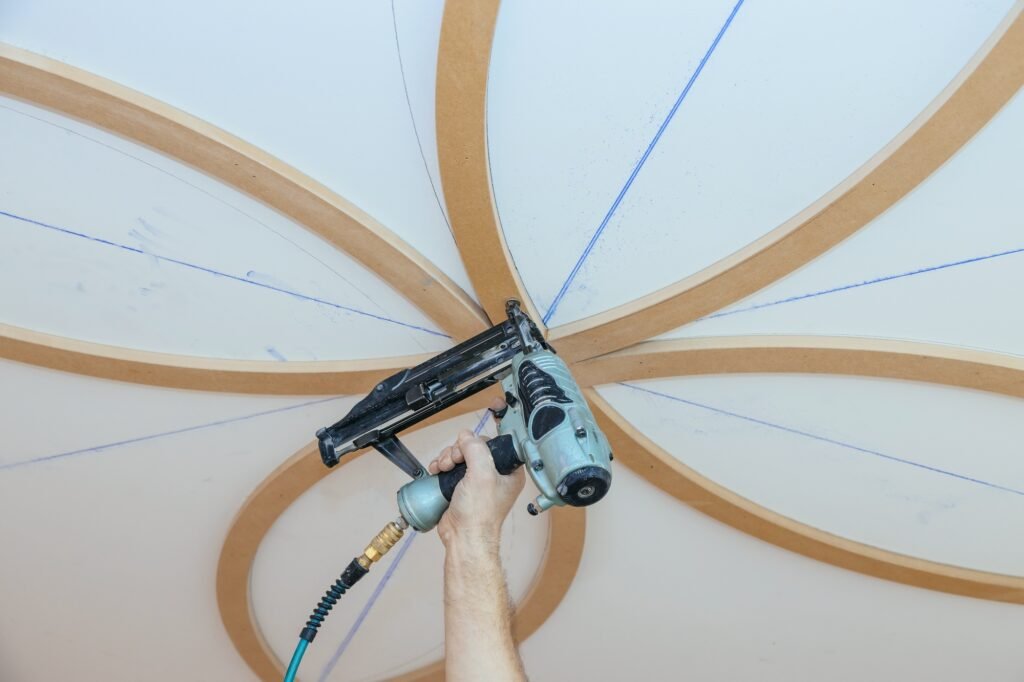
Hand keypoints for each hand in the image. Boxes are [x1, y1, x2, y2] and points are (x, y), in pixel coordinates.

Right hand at [427, 397, 524, 547]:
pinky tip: (436, 470)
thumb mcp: (481, 475)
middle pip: (475, 445)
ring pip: (461, 454)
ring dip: (448, 457)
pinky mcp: (462, 486)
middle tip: (454, 460)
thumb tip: (466, 437)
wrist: (463, 538)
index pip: (504, 440)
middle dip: (460, 449)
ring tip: (443, 468)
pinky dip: (442, 465)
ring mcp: (478, 480)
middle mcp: (495, 474)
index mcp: (509, 470)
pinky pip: (452, 466)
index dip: (498, 422)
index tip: (494, 405)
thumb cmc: (479, 515)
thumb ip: (476, 449)